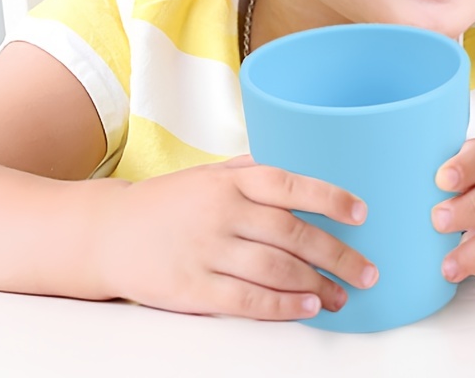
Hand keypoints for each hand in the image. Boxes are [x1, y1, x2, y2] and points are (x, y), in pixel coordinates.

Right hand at [96, 155, 377, 318]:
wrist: (108, 233)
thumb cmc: (168, 202)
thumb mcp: (209, 174)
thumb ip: (252, 170)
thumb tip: (300, 166)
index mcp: (230, 182)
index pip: (289, 184)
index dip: (329, 198)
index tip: (361, 213)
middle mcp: (222, 213)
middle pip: (291, 234)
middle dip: (337, 254)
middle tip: (367, 270)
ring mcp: (207, 251)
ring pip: (275, 269)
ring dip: (316, 284)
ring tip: (342, 296)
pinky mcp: (193, 289)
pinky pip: (247, 300)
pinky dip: (282, 305)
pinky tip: (306, 307)